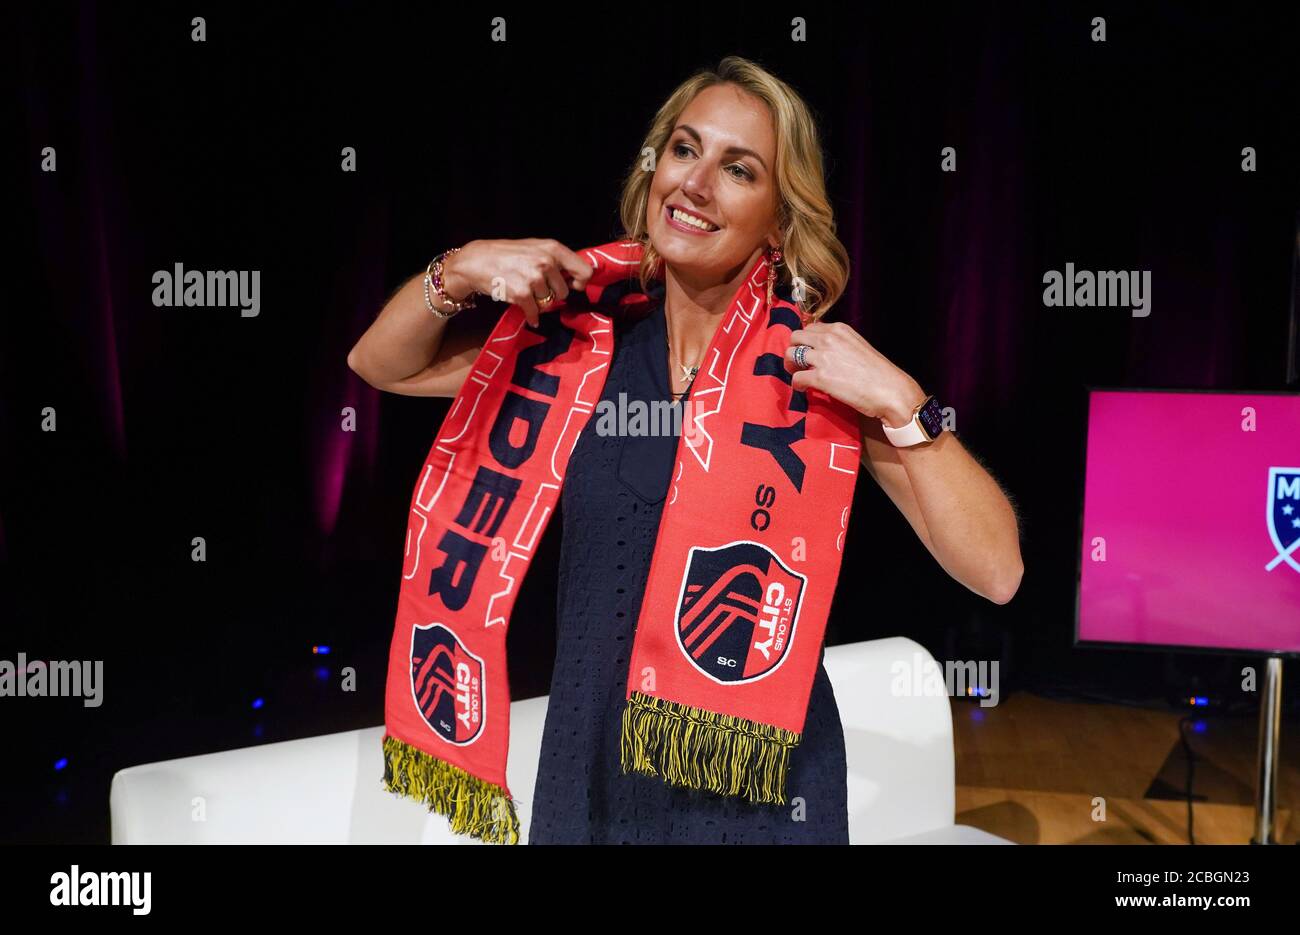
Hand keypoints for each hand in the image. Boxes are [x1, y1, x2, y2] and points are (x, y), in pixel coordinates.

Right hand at [445, 238, 595, 326]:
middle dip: (552, 294)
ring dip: (538, 303)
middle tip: (537, 288)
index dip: (580, 282)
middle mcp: (546, 262)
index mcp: (553, 248)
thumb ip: (556, 260)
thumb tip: (577, 279)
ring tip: (525, 292)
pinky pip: (535, 313)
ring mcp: (534, 278)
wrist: (477, 261)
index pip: (584, 271)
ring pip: (549, 303)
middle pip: (564, 292)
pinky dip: (532, 317)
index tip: (573, 286)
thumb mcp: (535, 247)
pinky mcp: (522, 294)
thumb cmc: (508, 254)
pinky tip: (528, 315)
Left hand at [783, 320, 926, 426]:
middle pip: (795, 337)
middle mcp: (829, 338)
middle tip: (797, 364)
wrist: (890, 390)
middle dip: (793, 350)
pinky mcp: (820, 377)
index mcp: (839, 329)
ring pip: (790, 355)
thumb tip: (824, 351)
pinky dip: (797, 384)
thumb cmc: (878, 372)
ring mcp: (823, 357)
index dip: (806, 341)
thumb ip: (839, 344)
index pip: (810, 328)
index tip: (808, 351)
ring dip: (791, 367)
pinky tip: (804, 388)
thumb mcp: (858, 346)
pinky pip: (796, 377)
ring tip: (799, 375)